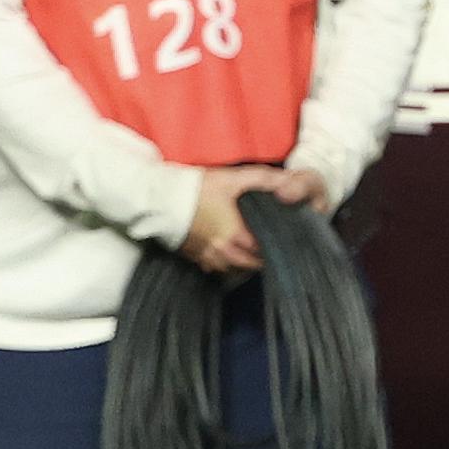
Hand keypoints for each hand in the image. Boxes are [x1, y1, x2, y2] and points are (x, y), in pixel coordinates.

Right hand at [178, 162, 316, 272]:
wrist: (156, 197)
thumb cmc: (196, 187)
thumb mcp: (234, 178)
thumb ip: (267, 180)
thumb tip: (292, 181)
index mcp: (235, 235)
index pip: (267, 252)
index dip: (279, 246)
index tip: (287, 239)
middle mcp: (222, 252)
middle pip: (252, 265)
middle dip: (264, 258)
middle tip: (275, 247)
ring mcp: (206, 257)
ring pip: (235, 270)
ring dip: (246, 264)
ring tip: (256, 252)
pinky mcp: (193, 257)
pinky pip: (217, 269)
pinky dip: (228, 265)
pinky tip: (234, 254)